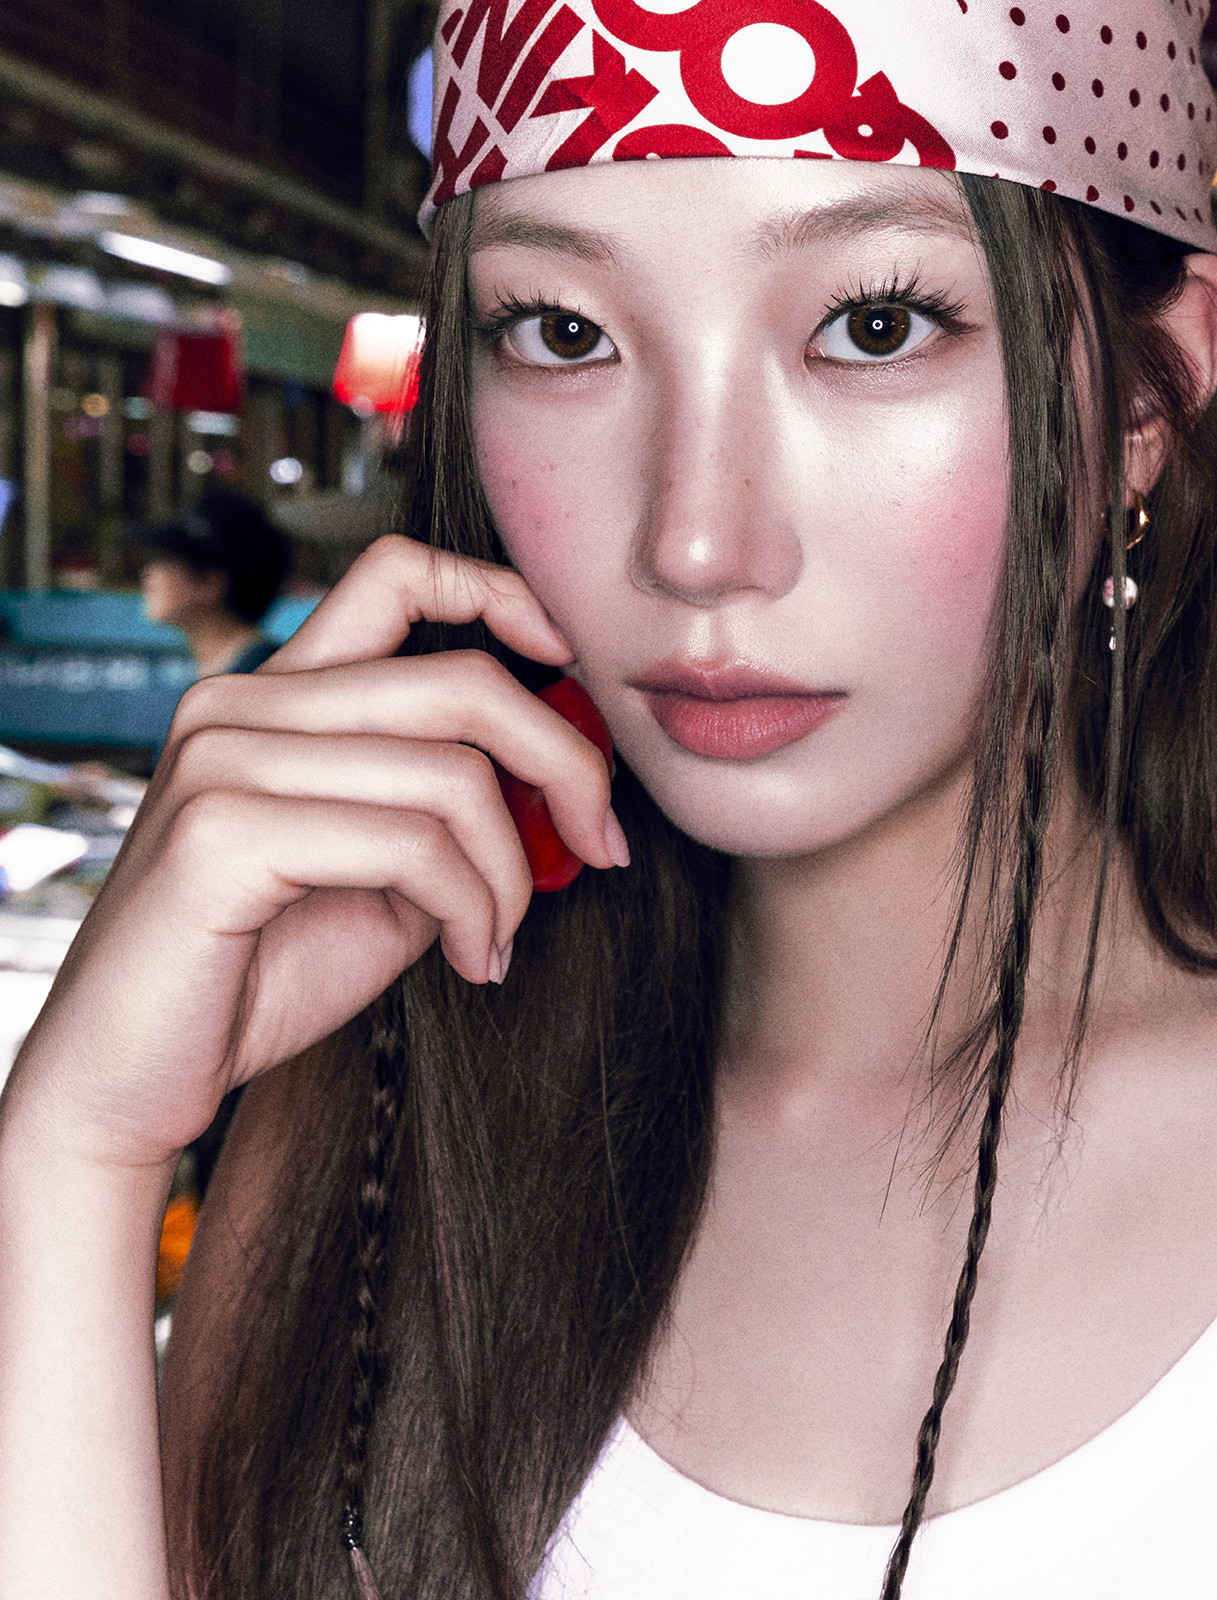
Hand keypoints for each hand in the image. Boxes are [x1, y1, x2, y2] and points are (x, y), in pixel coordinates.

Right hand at [1, 536, 625, 1173]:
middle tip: (601, 845)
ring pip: (454, 775)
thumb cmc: (261, 976)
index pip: (396, 572)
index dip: (503, 597)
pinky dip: (473, 909)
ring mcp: (222, 759)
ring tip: (500, 938)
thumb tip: (568, 780)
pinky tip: (473, 962)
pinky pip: (413, 845)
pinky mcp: (222, 833)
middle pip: (463, 682)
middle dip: (568, 765)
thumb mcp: (389, 876)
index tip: (571, 667)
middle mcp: (240, 703)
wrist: (134, 1083)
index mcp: (276, 695)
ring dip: (513, 873)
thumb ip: (454, 810)